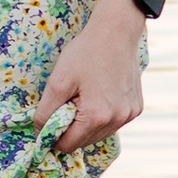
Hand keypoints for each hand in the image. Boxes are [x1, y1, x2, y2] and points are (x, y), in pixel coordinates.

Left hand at [35, 0, 145, 160]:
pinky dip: (102, 115)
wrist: (116, 31)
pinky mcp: (136, 107)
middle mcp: (117, 121)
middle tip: (67, 102)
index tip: (49, 119)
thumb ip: (46, 112)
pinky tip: (99, 93)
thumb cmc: (85, 53)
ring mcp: (129, 115)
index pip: (68, 146)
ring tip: (83, 96)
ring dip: (86, 123)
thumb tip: (40, 133)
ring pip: (99, 133)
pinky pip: (113, 122)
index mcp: (96, 117)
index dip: (53, 136)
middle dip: (70, 128)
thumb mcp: (58, 82)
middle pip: (84, 142)